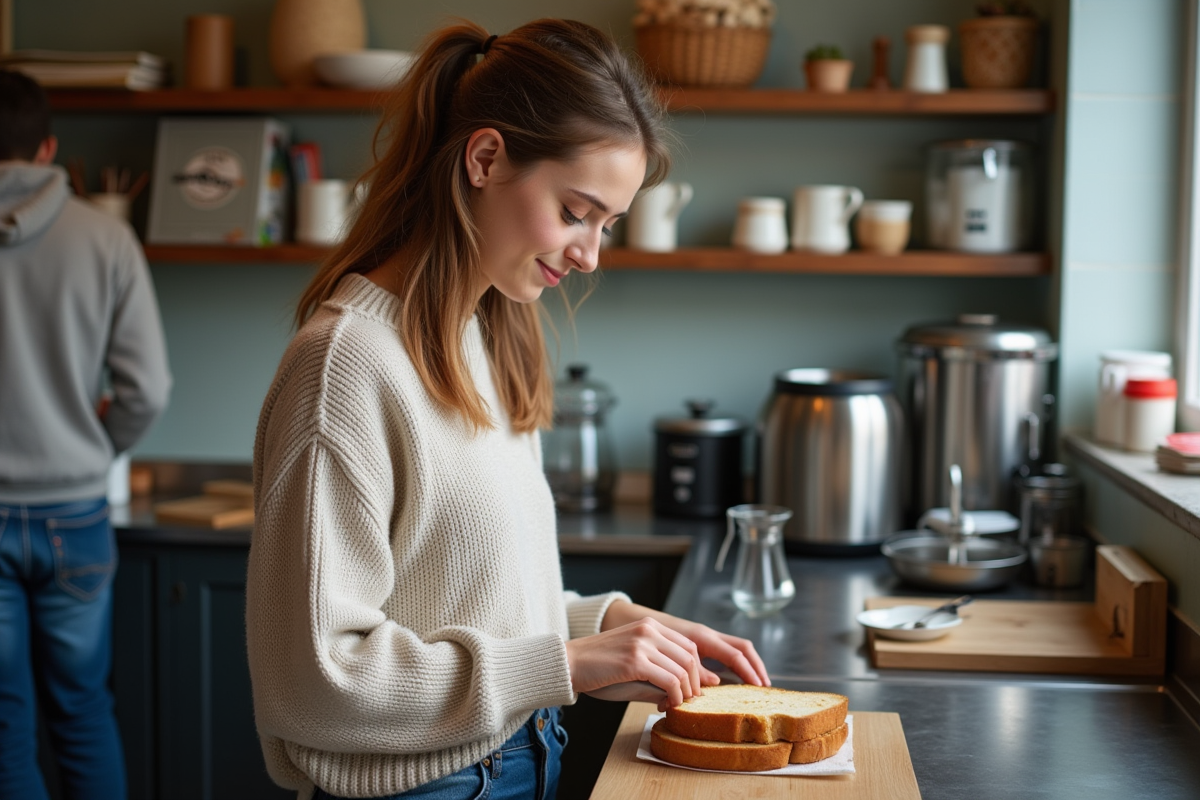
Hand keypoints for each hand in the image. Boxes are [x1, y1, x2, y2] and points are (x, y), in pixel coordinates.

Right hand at [565, 616, 709, 710]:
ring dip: (684, 693)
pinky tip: (665, 705)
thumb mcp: (633, 661)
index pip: (689, 645)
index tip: (691, 689)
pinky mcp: (634, 661)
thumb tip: (686, 691)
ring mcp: (642, 643)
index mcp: (650, 625)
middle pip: (690, 657)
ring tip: (674, 705)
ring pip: (682, 670)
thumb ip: (659, 670)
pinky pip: (669, 681)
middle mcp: (649, 630)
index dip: (696, 670)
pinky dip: (674, 697)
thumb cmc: (598, 667)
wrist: (568, 664)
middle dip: (694, 683)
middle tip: (687, 701)